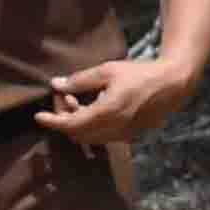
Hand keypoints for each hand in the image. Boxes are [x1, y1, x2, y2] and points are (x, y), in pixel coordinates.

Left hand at [41, 50, 195, 147]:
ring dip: (77, 123)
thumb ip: (79, 81)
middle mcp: (113, 128)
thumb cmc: (139, 74)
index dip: (52, 121)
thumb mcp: (107, 71)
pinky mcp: (128, 136)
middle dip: (64, 119)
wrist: (171, 85)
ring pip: (89, 137)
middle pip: (77, 134)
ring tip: (76, 101)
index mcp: (107, 112)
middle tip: (62, 98)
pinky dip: (90, 127)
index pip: (71, 124)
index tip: (38, 116)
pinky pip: (101, 137)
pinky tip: (91, 108)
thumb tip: (55, 85)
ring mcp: (122, 135)